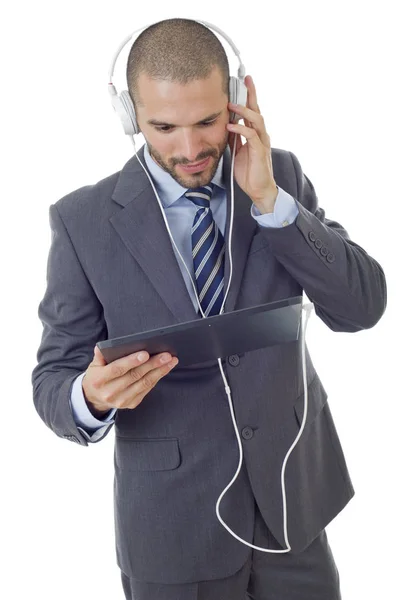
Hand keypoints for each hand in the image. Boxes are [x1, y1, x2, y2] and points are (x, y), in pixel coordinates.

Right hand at [82, 346, 178, 412]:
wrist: (95, 398)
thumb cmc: (98, 376)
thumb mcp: (94, 365)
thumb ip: (100, 355)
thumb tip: (103, 347)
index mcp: (99, 380)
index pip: (117, 369)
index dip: (132, 361)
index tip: (146, 353)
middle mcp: (110, 392)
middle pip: (135, 376)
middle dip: (153, 364)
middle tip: (166, 355)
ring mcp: (121, 400)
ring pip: (144, 383)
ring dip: (160, 371)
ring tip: (171, 361)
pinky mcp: (131, 404)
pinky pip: (147, 389)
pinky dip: (157, 378)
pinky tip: (164, 369)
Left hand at [227, 75, 277, 212]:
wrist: (259, 190)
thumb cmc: (250, 172)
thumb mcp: (237, 151)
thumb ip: (234, 138)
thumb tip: (226, 126)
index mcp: (256, 134)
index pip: (252, 111)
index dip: (248, 96)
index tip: (242, 81)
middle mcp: (261, 135)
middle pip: (257, 109)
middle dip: (251, 94)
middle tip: (244, 79)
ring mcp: (262, 142)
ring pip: (256, 120)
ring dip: (243, 111)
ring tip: (231, 104)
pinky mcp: (260, 152)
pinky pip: (251, 136)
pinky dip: (240, 129)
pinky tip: (230, 127)